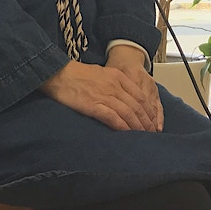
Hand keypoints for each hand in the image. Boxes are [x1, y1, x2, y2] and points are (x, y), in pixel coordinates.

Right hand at [40, 57, 161, 132]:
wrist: (58, 73)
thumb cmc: (77, 74)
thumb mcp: (102, 72)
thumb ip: (115, 83)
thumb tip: (124, 97)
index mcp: (117, 76)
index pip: (140, 95)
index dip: (148, 110)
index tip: (152, 120)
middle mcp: (114, 85)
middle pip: (136, 106)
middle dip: (146, 121)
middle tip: (151, 132)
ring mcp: (104, 95)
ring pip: (128, 113)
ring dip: (137, 127)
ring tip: (142, 136)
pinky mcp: (94, 105)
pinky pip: (113, 118)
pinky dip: (123, 127)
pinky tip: (127, 134)